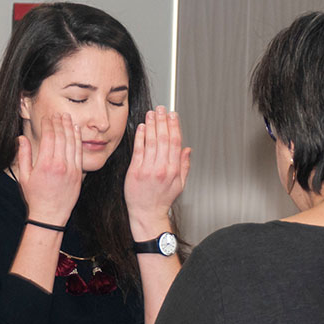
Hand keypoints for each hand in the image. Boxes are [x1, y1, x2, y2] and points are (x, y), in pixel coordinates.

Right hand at [15, 113, 82, 225]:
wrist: (50, 215)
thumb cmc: (35, 197)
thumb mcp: (24, 176)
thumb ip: (23, 155)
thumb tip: (21, 138)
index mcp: (45, 164)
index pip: (49, 137)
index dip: (48, 125)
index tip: (47, 118)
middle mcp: (59, 165)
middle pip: (61, 136)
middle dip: (59, 122)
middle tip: (58, 113)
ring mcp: (71, 169)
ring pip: (72, 142)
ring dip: (70, 128)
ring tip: (67, 117)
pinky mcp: (78, 174)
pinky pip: (79, 152)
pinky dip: (78, 140)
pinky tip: (76, 131)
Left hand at [124, 106, 191, 233]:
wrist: (147, 214)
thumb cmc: (161, 201)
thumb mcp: (179, 184)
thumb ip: (184, 166)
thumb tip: (187, 150)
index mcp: (173, 170)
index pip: (176, 142)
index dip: (174, 126)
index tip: (173, 116)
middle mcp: (162, 168)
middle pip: (164, 139)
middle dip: (163, 121)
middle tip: (161, 109)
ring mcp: (148, 169)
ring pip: (152, 142)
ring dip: (152, 125)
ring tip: (151, 114)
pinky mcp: (135, 171)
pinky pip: (138, 150)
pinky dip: (140, 137)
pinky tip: (141, 127)